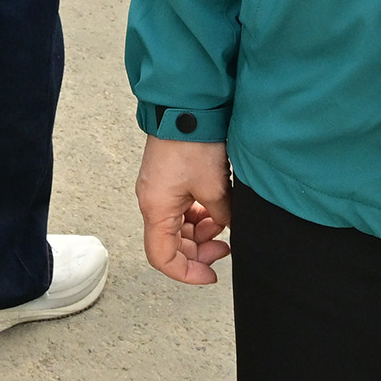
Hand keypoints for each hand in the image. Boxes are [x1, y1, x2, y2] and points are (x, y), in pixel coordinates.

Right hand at [136, 138, 231, 283]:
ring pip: (177, 227)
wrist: (186, 106)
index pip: (163, 258)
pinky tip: (216, 208)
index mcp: (156, 208)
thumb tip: (228, 229)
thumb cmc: (193, 142)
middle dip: (199, 251)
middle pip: (171, 244)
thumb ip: (222, 217)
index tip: (210, 275)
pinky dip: (198, 215)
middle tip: (225, 247)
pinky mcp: (167, 179)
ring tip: (223, 222)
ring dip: (200, 232)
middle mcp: (152, 201)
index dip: (187, 273)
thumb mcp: (215, 188)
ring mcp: (158, 190)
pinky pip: (179, 209)